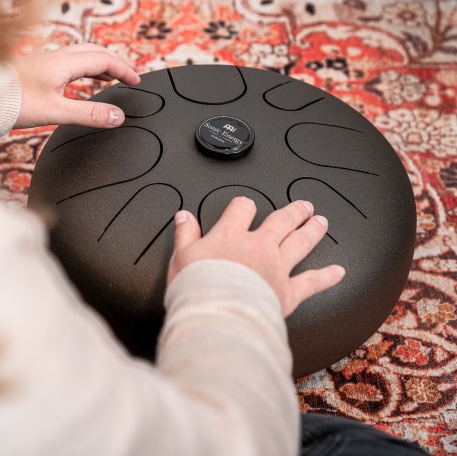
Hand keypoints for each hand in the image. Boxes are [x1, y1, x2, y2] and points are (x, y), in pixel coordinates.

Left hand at [12, 43, 140, 128]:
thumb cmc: (13, 103)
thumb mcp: (56, 112)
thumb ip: (88, 113)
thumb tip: (116, 116)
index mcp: (64, 62)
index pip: (104, 59)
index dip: (124, 69)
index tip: (137, 81)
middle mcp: (56, 58)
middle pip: (95, 52)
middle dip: (116, 63)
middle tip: (129, 77)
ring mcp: (46, 62)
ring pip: (81, 55)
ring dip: (100, 64)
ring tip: (111, 78)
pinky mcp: (37, 70)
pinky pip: (69, 63)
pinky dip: (84, 69)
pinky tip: (82, 83)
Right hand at [167, 197, 344, 316]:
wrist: (218, 314)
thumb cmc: (197, 288)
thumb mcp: (181, 257)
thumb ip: (185, 234)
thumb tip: (183, 216)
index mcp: (231, 235)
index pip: (242, 208)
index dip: (244, 205)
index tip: (245, 206)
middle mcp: (259, 246)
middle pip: (281, 220)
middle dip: (294, 211)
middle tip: (303, 206)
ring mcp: (277, 267)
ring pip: (301, 242)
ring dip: (313, 230)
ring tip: (320, 222)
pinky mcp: (288, 292)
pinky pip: (313, 281)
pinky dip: (327, 276)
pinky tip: (338, 271)